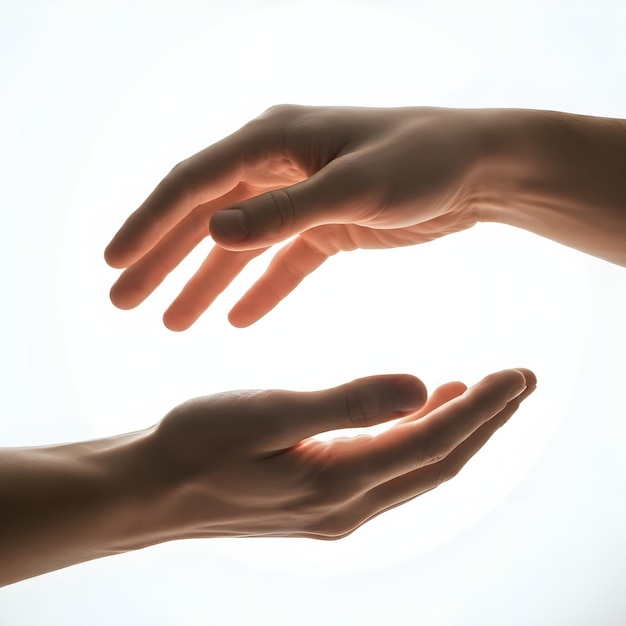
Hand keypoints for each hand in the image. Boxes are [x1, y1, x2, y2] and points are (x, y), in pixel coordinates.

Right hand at [105, 106, 489, 328]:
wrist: (480, 167)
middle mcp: (279, 165)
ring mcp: (301, 198)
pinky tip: (236, 319)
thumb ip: (285, 210)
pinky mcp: (327, 226)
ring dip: (203, 282)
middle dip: (162, 260)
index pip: (193, 183)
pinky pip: (282, 262)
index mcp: (274, 140)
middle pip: (204, 216)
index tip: (113, 261)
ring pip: (238, 245)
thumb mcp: (354, 187)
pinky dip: (259, 289)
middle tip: (123, 301)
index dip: (148, 223)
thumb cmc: (424, 162)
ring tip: (169, 321)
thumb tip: (212, 228)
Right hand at [144, 368, 534, 540]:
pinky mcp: (317, 502)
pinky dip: (412, 443)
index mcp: (340, 481)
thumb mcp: (268, 413)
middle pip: (437, 462)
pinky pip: (386, 474)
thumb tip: (422, 387)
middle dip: (484, 422)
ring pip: (414, 470)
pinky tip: (411, 416)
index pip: (434, 441)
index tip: (520, 375)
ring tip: (476, 395)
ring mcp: (333, 509)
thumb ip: (346, 404)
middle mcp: (347, 505)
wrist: (149, 489)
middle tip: (516, 383)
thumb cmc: (198, 444)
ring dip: (451, 433)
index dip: (483, 408)